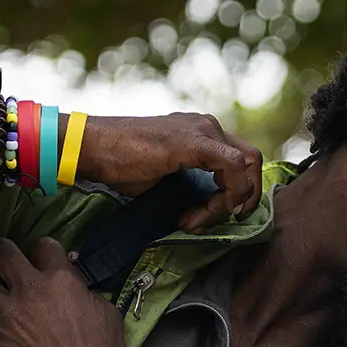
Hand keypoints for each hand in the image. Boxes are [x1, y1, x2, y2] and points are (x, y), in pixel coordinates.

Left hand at [0, 237, 124, 346]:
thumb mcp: (105, 311)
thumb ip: (83, 291)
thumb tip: (73, 286)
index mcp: (59, 279)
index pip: (43, 245)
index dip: (44, 252)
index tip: (45, 261)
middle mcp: (27, 290)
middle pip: (0, 251)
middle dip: (2, 253)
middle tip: (6, 263)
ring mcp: (5, 315)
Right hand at [77, 113, 264, 232]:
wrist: (93, 149)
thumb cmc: (120, 163)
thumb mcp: (167, 175)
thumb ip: (193, 184)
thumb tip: (210, 208)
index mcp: (202, 132)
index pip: (242, 161)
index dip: (237, 193)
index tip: (210, 216)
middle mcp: (208, 126)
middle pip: (253, 161)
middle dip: (244, 197)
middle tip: (221, 220)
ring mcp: (204, 130)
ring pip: (246, 166)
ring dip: (229, 201)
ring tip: (196, 219)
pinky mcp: (196, 141)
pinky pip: (233, 168)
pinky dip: (224, 196)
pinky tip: (197, 214)